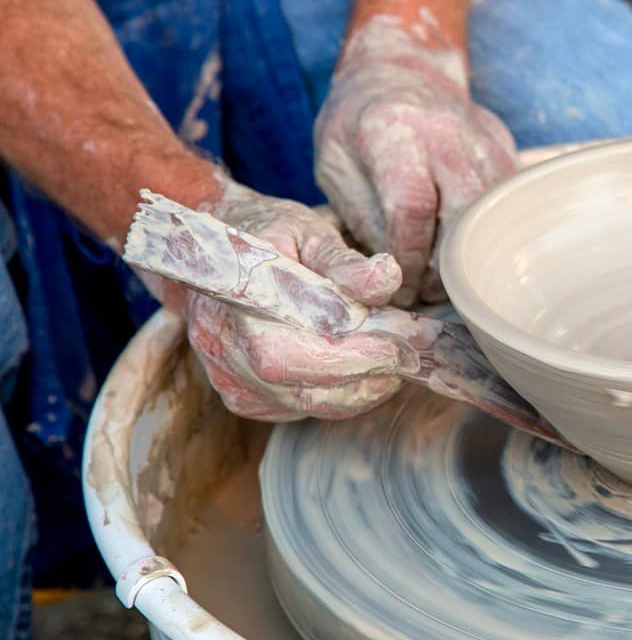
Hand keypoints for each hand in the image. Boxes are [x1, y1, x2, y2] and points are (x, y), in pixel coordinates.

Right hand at [179, 178, 413, 421]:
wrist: (214, 250)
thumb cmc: (267, 234)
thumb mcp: (306, 230)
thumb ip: (344, 260)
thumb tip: (386, 278)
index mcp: (232, 301)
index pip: (290, 352)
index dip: (349, 357)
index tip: (397, 346)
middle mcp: (222, 346)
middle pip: (300, 386)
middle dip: (365, 376)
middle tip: (409, 356)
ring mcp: (227, 378)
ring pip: (305, 404)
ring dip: (360, 389)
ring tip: (393, 360)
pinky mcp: (241, 397)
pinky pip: (298, 409)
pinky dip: (338, 394)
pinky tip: (359, 368)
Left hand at [315, 15, 517, 306]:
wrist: (397, 67)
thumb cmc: (356, 122)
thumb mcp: (332, 165)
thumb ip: (362, 217)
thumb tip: (393, 273)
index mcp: (393, 130)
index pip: (413, 208)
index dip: (409, 258)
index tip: (399, 285)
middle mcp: (446, 131)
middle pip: (466, 214)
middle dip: (447, 266)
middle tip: (426, 289)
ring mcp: (483, 138)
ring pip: (494, 213)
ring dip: (472, 254)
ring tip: (444, 274)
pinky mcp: (505, 147)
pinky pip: (506, 203)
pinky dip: (488, 232)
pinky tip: (462, 245)